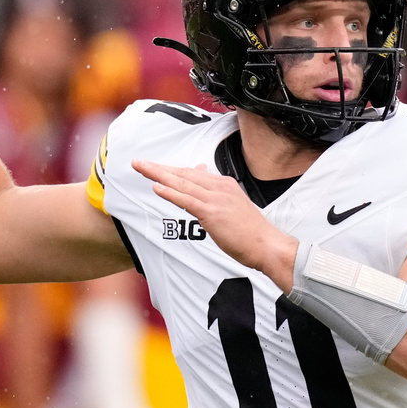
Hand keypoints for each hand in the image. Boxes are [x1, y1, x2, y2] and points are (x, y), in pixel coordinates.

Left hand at [131, 160, 297, 288]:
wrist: (267, 245)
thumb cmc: (251, 231)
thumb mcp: (233, 205)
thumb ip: (217, 193)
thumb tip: (204, 177)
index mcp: (224, 184)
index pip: (192, 173)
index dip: (171, 170)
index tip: (154, 167)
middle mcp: (219, 187)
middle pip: (183, 174)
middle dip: (159, 168)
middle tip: (139, 162)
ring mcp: (216, 199)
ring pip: (182, 183)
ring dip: (158, 175)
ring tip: (141, 168)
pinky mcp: (212, 213)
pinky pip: (187, 201)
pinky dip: (170, 193)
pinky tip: (156, 187)